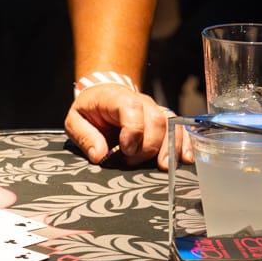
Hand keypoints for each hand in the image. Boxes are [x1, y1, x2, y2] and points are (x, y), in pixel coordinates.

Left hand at [65, 83, 182, 169]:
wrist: (104, 94)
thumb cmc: (90, 109)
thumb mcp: (76, 120)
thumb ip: (85, 136)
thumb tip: (99, 155)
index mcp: (117, 98)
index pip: (132, 111)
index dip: (133, 132)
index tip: (125, 150)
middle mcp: (141, 101)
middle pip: (156, 121)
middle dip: (149, 146)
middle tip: (133, 162)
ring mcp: (155, 110)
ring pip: (171, 125)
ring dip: (170, 147)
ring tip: (164, 166)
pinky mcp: (163, 120)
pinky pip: (179, 128)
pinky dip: (184, 143)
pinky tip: (185, 158)